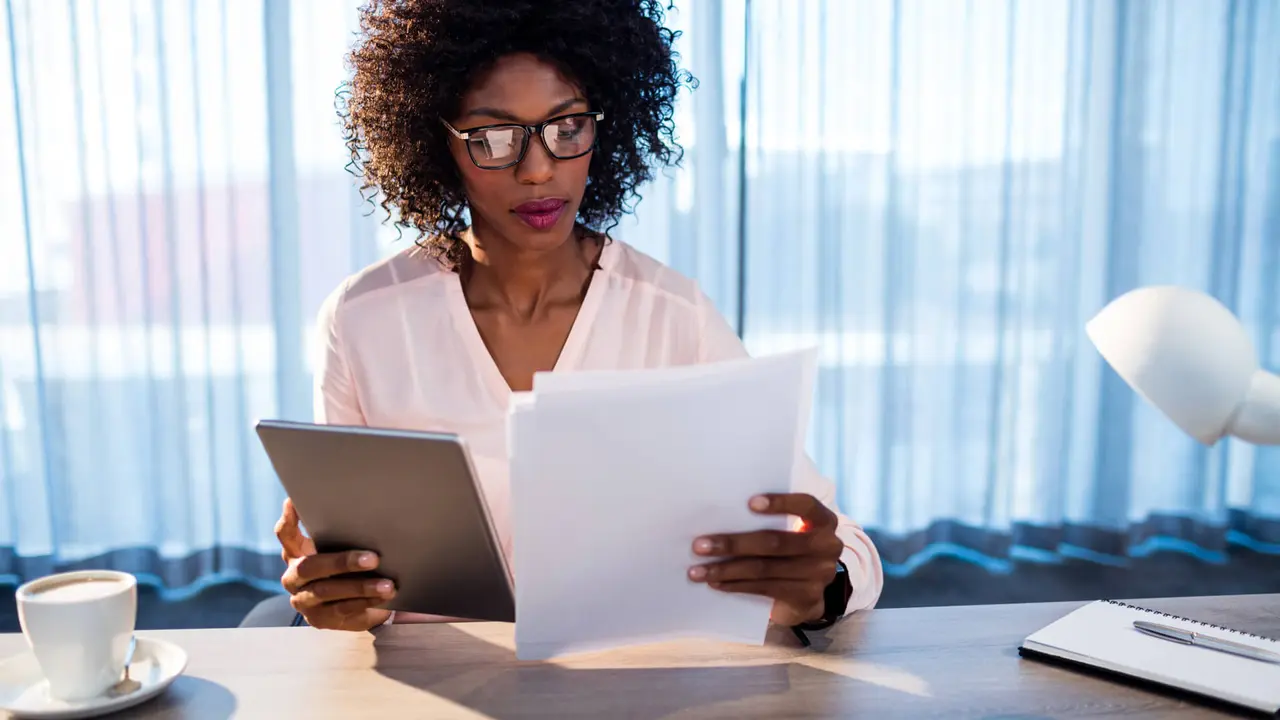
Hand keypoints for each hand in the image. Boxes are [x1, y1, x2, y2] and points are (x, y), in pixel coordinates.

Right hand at [275, 498, 394, 630]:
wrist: (359, 605)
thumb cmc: (351, 568)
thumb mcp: (344, 549)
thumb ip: (343, 536)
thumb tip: (370, 514)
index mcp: (296, 553)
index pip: (286, 534)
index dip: (289, 519)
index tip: (295, 502)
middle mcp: (294, 577)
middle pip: (310, 567)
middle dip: (342, 562)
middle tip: (373, 559)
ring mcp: (304, 600)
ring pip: (327, 591)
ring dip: (361, 586)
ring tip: (387, 585)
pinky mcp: (319, 619)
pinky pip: (342, 610)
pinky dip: (365, 602)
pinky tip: (382, 597)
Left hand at [688, 493, 843, 625]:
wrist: (807, 594)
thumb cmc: (789, 550)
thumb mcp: (790, 531)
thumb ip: (771, 520)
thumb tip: (719, 514)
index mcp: (824, 521)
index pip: (807, 505)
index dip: (780, 503)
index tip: (749, 503)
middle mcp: (828, 546)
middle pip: (775, 542)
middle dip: (734, 543)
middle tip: (699, 545)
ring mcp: (819, 574)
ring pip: (764, 569)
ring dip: (726, 569)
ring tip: (698, 571)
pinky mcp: (806, 597)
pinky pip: (764, 588)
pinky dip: (735, 585)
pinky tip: (715, 583)